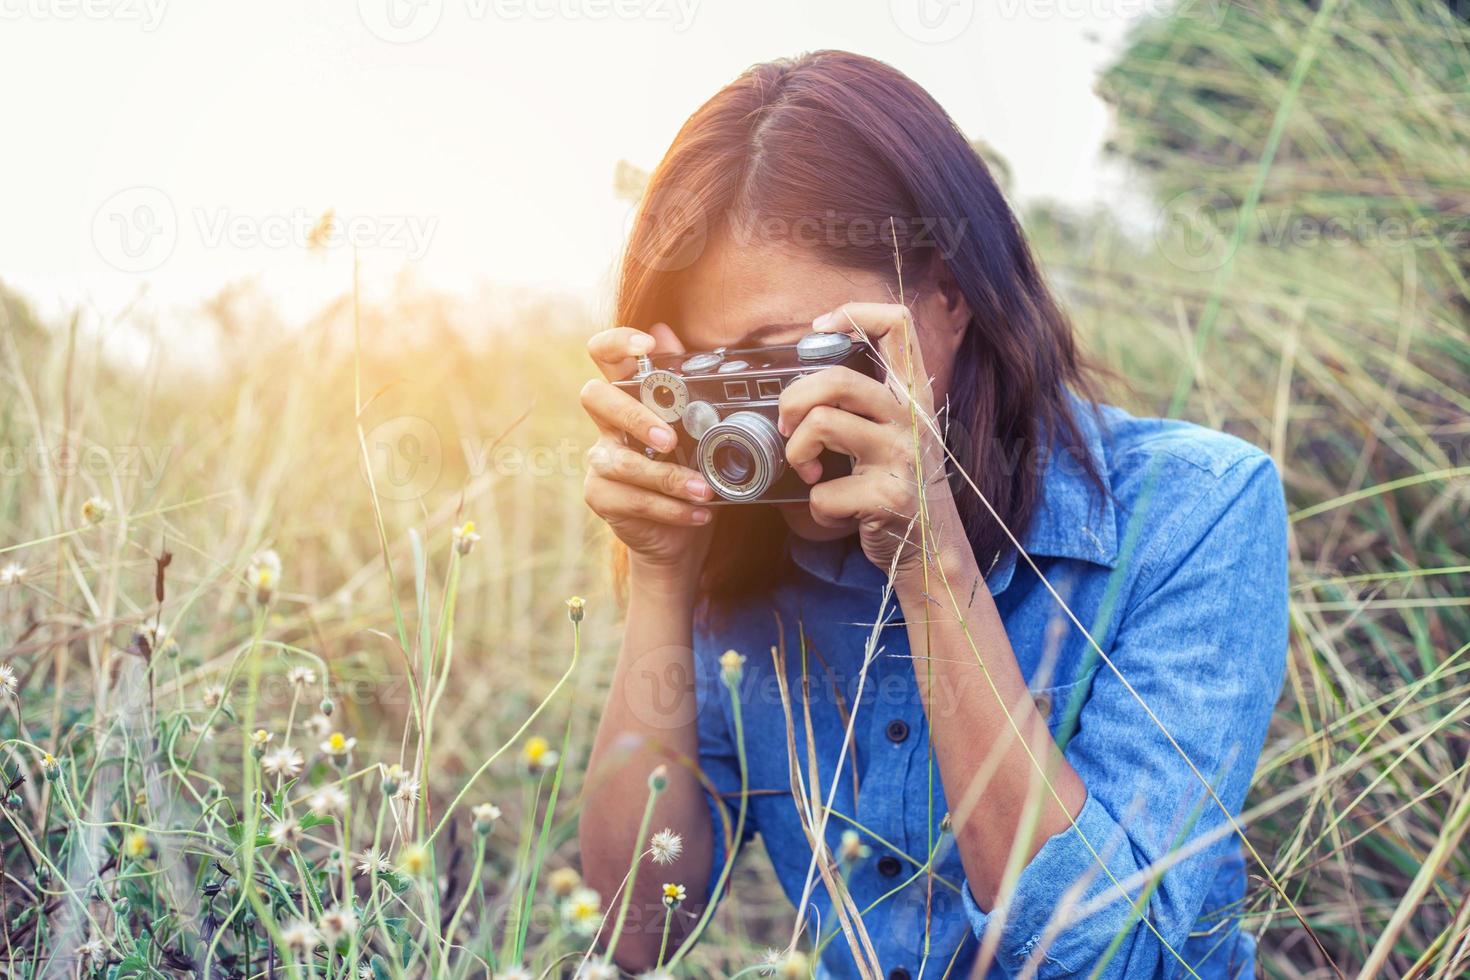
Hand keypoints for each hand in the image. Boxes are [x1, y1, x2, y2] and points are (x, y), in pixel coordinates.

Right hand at [581, 324, 715, 573]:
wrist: (679, 530)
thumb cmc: (687, 467)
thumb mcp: (695, 423)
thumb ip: (682, 378)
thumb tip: (664, 329)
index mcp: (628, 394)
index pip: (603, 354)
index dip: (617, 342)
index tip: (646, 346)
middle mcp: (607, 423)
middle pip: (594, 397)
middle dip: (633, 415)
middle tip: (670, 439)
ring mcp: (600, 459)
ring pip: (622, 462)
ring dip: (668, 477)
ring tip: (704, 490)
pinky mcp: (600, 495)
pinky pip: (634, 499)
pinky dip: (672, 508)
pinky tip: (701, 512)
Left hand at [777, 303, 961, 575]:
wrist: (934, 547)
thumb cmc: (900, 484)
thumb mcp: (895, 432)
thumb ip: (864, 403)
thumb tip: (802, 384)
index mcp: (912, 395)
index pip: (898, 324)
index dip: (854, 313)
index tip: (820, 329)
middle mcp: (911, 419)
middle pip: (836, 378)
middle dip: (793, 401)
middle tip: (789, 426)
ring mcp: (901, 457)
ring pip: (822, 424)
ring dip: (796, 451)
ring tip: (807, 469)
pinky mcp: (887, 497)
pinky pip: (824, 492)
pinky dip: (817, 508)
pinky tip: (834, 512)